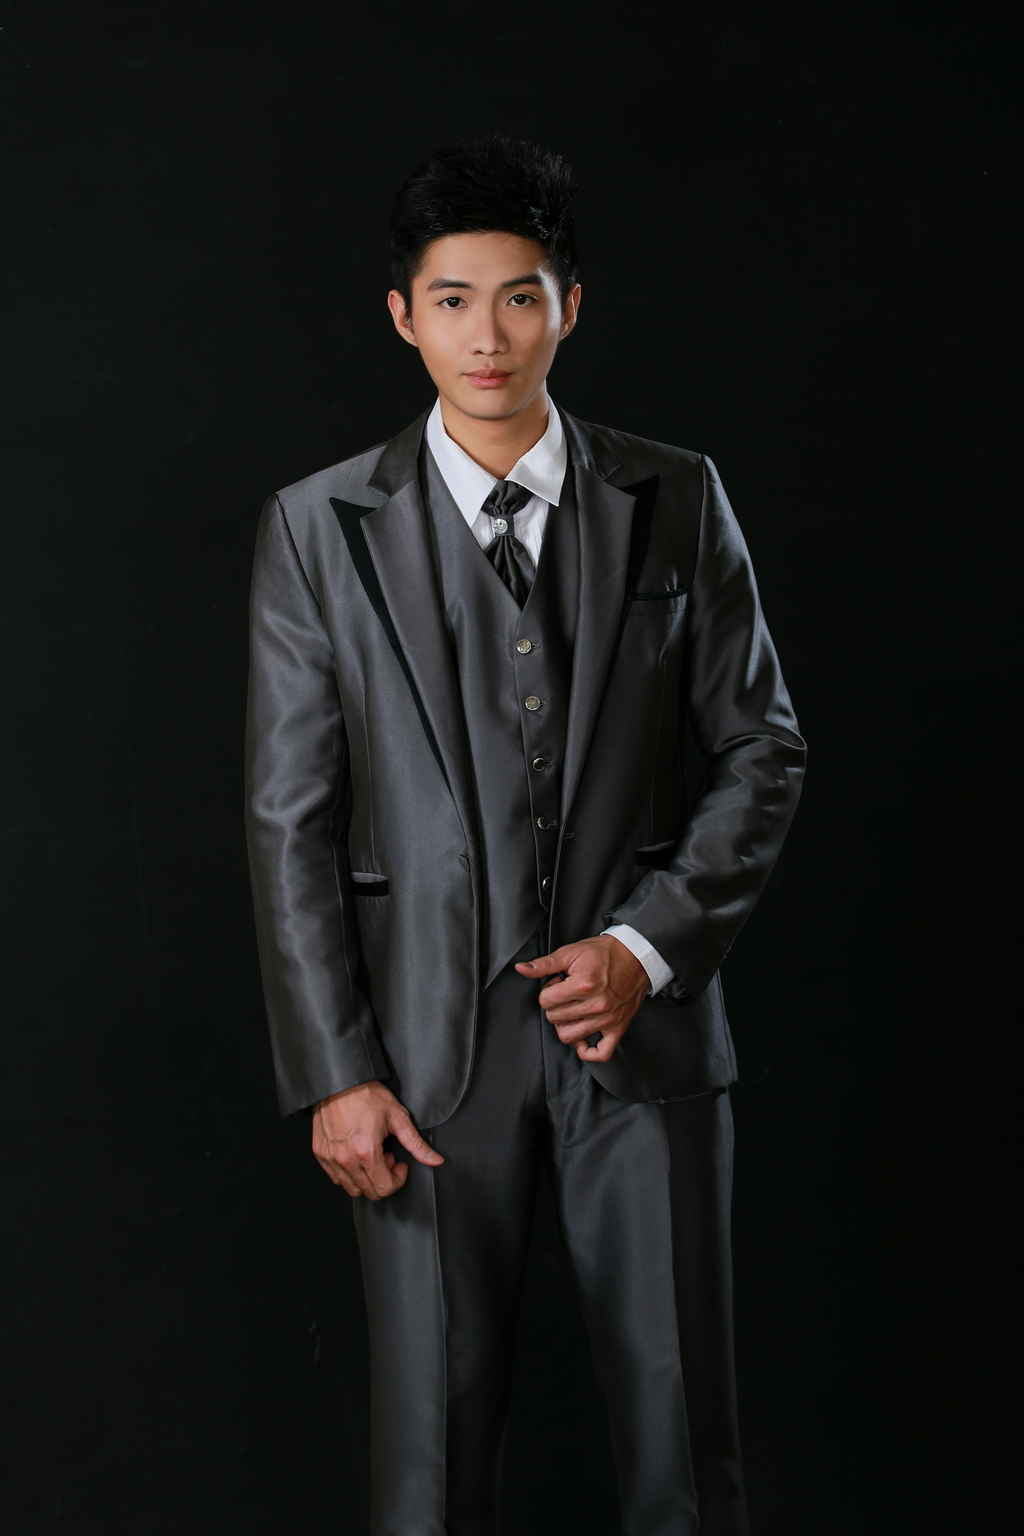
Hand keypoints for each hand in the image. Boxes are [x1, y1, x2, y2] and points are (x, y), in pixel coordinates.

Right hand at [312, 1080, 442, 1199]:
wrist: (340, 1081)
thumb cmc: (366, 1095)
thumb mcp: (398, 1117)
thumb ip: (416, 1144)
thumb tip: (435, 1160)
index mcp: (366, 1153)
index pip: (384, 1188)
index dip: (397, 1179)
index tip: (399, 1163)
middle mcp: (345, 1160)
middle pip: (369, 1192)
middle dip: (383, 1178)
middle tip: (386, 1155)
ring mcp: (330, 1158)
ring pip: (351, 1188)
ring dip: (365, 1177)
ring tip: (371, 1154)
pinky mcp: (320, 1154)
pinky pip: (335, 1178)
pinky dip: (348, 1173)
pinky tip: (356, 1154)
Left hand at [515, 934, 648, 1062]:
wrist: (636, 957)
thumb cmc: (604, 953)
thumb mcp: (571, 952)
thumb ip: (544, 964)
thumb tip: (520, 968)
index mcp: (583, 985)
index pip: (546, 1001)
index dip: (549, 990)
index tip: (559, 983)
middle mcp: (595, 1005)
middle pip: (555, 1019)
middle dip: (555, 1005)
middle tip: (567, 993)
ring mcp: (607, 1019)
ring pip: (569, 1037)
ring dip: (565, 1024)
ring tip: (572, 1010)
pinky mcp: (618, 1028)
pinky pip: (600, 1053)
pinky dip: (588, 1051)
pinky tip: (582, 1038)